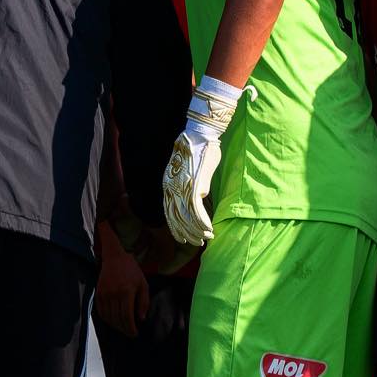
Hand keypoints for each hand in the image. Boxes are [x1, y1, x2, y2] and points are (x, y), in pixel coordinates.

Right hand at [94, 243, 150, 337]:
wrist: (114, 257)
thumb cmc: (132, 271)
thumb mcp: (143, 284)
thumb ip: (144, 302)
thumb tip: (141, 318)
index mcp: (127, 292)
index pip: (127, 316)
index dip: (130, 328)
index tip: (135, 333)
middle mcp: (114, 294)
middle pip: (117, 319)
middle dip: (124, 329)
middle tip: (129, 333)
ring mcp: (104, 294)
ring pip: (108, 317)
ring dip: (115, 326)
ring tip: (122, 328)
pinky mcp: (98, 293)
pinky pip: (101, 312)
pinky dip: (106, 319)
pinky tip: (113, 321)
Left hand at [162, 77, 242, 245]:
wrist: (199, 134)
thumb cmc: (197, 148)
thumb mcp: (190, 168)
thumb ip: (193, 183)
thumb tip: (201, 196)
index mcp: (168, 184)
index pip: (168, 212)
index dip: (175, 226)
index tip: (181, 236)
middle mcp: (171, 189)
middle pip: (176, 218)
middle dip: (186, 233)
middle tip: (196, 242)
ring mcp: (182, 189)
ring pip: (187, 218)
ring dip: (197, 230)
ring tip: (206, 238)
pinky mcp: (194, 187)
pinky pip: (197, 211)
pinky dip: (203, 222)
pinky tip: (209, 229)